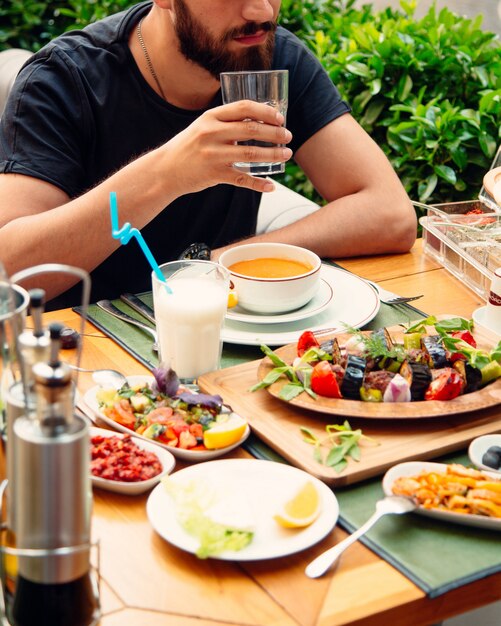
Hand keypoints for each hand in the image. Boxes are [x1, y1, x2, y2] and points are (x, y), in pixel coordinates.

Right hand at [162, 100, 292, 194]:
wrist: (166, 170)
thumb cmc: (189, 146)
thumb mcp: (203, 126)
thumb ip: (226, 122)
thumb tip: (259, 121)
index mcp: (211, 117)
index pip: (244, 108)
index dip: (266, 112)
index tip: (280, 118)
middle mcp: (212, 134)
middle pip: (252, 131)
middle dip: (275, 134)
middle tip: (288, 137)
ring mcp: (213, 155)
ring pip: (251, 154)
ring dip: (273, 155)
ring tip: (286, 155)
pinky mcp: (214, 175)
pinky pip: (242, 179)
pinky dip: (258, 183)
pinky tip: (270, 186)